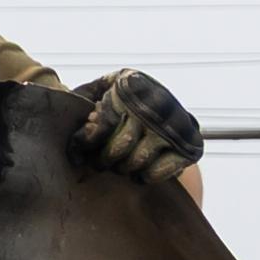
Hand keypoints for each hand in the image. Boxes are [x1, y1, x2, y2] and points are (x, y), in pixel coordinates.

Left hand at [72, 69, 202, 185]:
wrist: (159, 106)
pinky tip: (139, 173)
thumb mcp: (97, 92)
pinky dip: (146, 177)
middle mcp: (158, 101)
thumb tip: (69, 129)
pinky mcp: (190, 146)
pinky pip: (160, 173)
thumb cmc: (116, 101)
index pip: (103, 123)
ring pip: (138, 162)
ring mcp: (176, 124)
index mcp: (130, 83)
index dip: (87, 142)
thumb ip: (82, 102)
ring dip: (123, 169)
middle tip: (100, 163)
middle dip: (104, 160)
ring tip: (117, 166)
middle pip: (120, 147)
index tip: (78, 152)